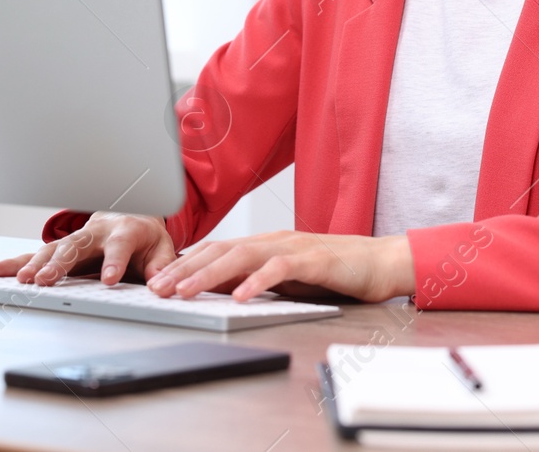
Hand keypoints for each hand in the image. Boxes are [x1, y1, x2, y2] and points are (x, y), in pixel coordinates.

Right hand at [0, 212, 175, 286]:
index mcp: (125, 231)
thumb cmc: (145, 238)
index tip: (110, 280)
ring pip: (52, 249)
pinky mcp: (61, 248)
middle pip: (76, 246)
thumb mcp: (162, 249)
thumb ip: (161, 265)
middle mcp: (96, 232)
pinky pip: (35, 254)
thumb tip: (159, 283)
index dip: (115, 261)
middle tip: (46, 280)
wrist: (132, 217)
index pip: (119, 245)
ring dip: (36, 264)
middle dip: (60, 263)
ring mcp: (76, 239)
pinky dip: (14, 262)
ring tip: (23, 280)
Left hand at [145, 230, 414, 302]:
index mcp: (264, 244)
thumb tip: (220, 291)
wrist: (381, 262)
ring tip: (186, 292)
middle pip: (221, 250)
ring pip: (243, 256)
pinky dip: (257, 281)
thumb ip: (257, 280)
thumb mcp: (286, 280)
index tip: (158, 284)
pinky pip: (280, 269)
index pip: (216, 251)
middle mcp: (274, 240)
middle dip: (185, 269)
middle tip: (157, 288)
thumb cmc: (335, 272)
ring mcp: (294, 247)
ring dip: (210, 275)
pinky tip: (239, 296)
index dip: (184, 265)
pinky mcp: (315, 260)